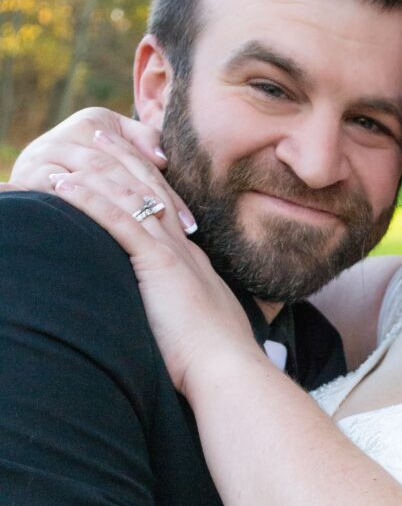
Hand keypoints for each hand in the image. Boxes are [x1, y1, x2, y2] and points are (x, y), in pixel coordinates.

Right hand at [7, 106, 196, 233]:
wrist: (36, 176)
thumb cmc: (87, 170)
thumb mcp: (115, 151)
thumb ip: (142, 144)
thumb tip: (163, 157)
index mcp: (96, 121)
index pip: (140, 160)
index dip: (167, 191)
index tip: (191, 225)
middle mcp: (71, 132)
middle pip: (120, 167)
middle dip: (150, 201)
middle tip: (177, 234)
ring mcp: (49, 151)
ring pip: (95, 176)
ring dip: (124, 205)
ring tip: (148, 231)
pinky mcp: (32, 173)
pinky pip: (64, 190)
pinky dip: (86, 207)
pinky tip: (110, 228)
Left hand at [44, 171, 256, 396]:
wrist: (230, 370)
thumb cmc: (217, 364)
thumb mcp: (203, 332)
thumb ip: (189, 318)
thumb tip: (181, 329)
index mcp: (195, 264)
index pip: (167, 210)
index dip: (145, 183)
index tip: (127, 165)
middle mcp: (185, 250)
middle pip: (150, 191)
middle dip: (123, 160)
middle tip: (101, 135)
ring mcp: (173, 255)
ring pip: (131, 198)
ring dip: (97, 172)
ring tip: (72, 152)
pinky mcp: (159, 265)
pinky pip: (119, 222)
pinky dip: (90, 201)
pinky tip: (67, 187)